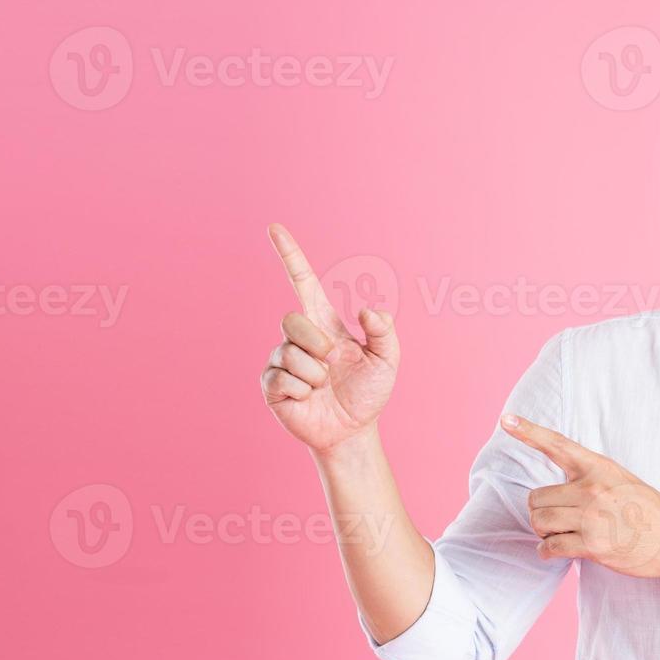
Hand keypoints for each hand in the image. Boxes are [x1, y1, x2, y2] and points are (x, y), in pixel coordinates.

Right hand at [260, 223, 399, 452]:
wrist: (353, 431)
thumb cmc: (369, 392)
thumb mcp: (387, 360)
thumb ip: (384, 332)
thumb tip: (367, 310)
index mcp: (324, 324)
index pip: (302, 282)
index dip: (289, 256)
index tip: (275, 228)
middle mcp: (299, 338)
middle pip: (292, 319)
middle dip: (316, 343)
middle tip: (331, 364)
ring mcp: (282, 360)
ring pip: (290, 353)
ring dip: (315, 374)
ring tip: (323, 386)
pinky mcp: (272, 385)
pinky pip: (282, 378)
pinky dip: (302, 390)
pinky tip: (308, 398)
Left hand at [501, 414, 659, 578]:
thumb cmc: (651, 511)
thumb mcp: (623, 480)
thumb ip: (591, 478)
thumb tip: (560, 489)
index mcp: (600, 467)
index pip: (557, 444)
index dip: (528, 431)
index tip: (506, 420)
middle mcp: (593, 488)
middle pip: (537, 497)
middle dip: (540, 511)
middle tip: (556, 519)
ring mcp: (592, 517)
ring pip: (539, 521)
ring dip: (542, 531)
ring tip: (559, 534)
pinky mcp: (592, 546)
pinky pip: (550, 547)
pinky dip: (547, 551)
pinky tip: (555, 551)